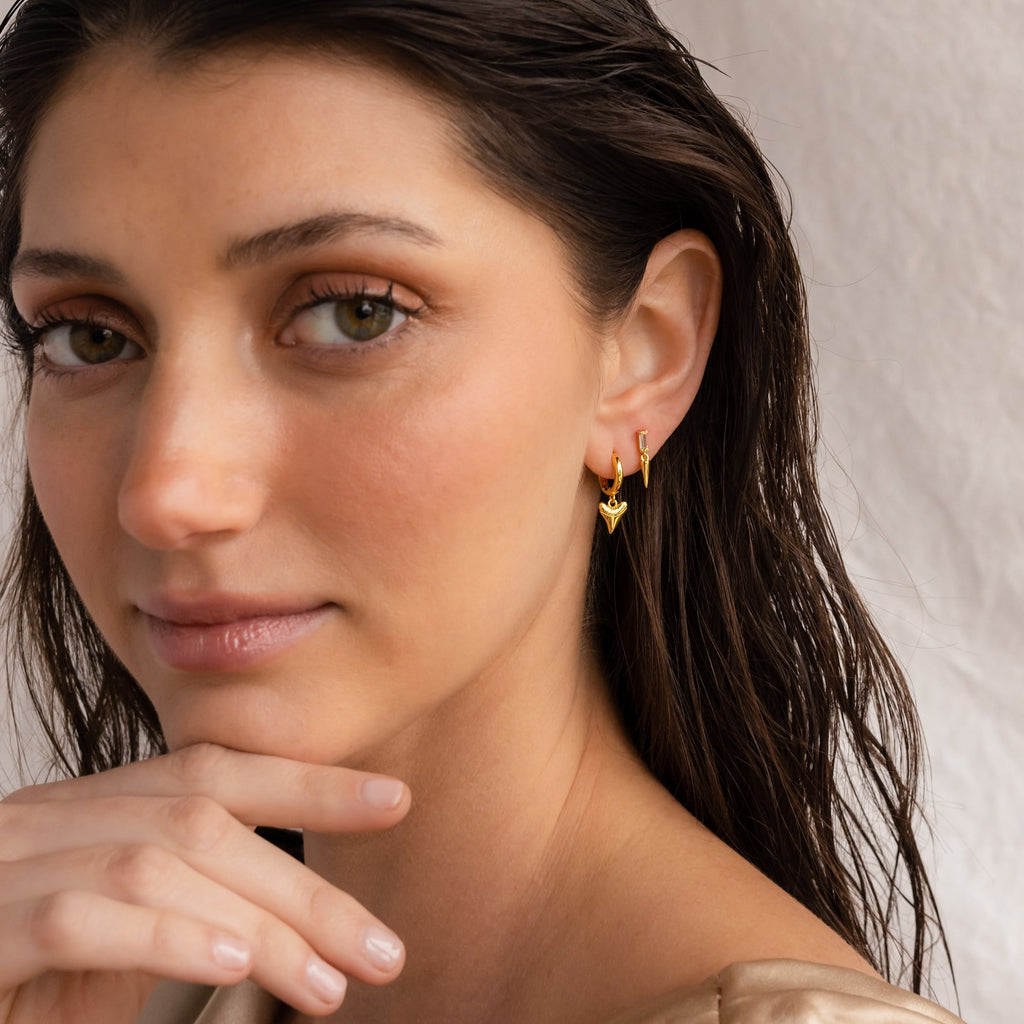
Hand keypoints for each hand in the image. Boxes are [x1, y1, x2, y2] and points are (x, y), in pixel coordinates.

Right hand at [0, 743, 409, 1023]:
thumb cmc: (13, 981)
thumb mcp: (105, 954)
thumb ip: (180, 923)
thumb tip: (279, 943)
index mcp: (87, 813)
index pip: (214, 772)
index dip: (307, 781)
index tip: (395, 801)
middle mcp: (47, 819)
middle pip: (203, 819)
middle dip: (305, 883)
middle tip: (382, 951)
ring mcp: (6, 867)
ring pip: (159, 860)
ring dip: (257, 923)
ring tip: (327, 989)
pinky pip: (82, 917)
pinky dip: (165, 937)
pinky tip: (230, 969)